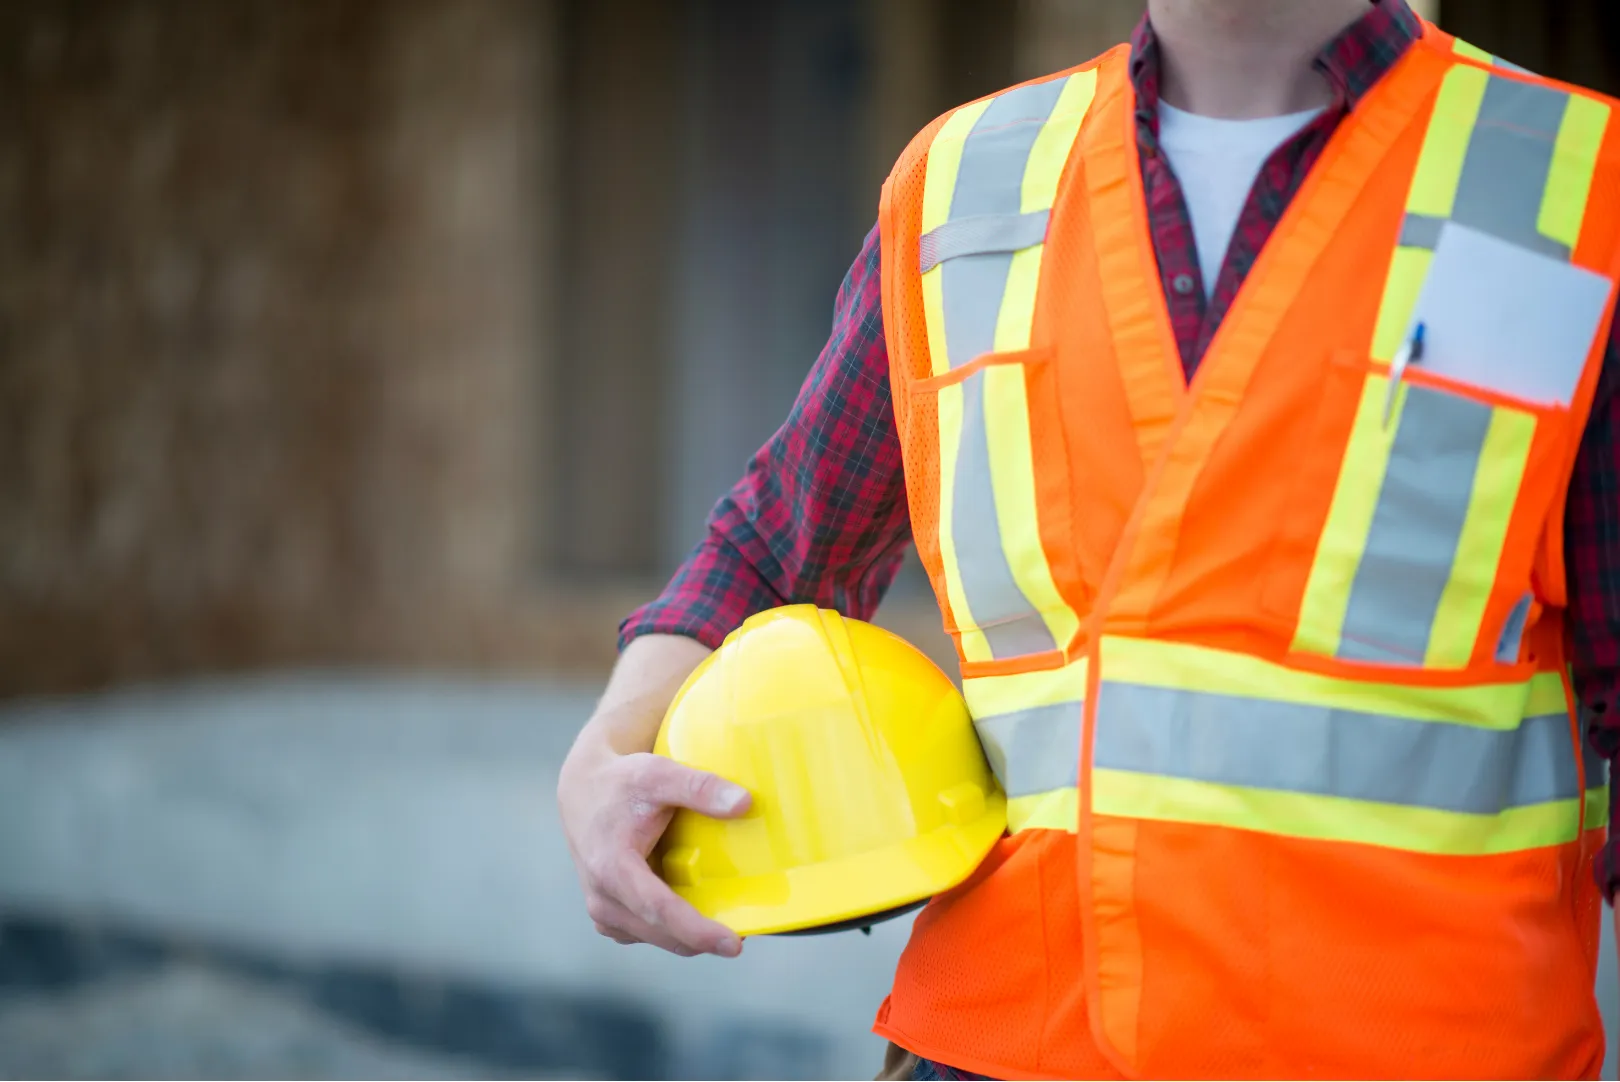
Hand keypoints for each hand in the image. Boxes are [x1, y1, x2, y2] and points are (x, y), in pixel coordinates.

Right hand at [559, 744, 751, 957]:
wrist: (584, 791)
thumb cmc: (619, 782)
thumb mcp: (658, 774)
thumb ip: (699, 787)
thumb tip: (744, 803)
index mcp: (611, 868)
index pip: (659, 910)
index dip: (698, 932)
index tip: (733, 945)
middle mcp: (602, 898)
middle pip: (662, 932)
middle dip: (703, 939)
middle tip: (744, 936)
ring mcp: (603, 911)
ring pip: (657, 938)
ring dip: (689, 936)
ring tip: (724, 921)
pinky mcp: (610, 915)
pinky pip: (648, 933)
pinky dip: (673, 930)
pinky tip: (695, 911)